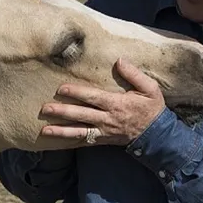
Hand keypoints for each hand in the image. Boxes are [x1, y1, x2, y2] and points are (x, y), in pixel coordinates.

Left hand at [39, 58, 166, 146]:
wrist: (158, 135)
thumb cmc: (152, 109)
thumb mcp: (150, 89)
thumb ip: (134, 75)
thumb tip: (119, 61)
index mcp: (116, 104)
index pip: (93, 97)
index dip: (77, 93)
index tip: (61, 88)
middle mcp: (107, 119)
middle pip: (81, 115)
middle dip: (62, 112)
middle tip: (45, 109)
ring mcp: (104, 131)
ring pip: (80, 132)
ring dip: (62, 131)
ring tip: (45, 130)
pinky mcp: (103, 140)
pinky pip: (85, 141)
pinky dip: (71, 141)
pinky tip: (58, 141)